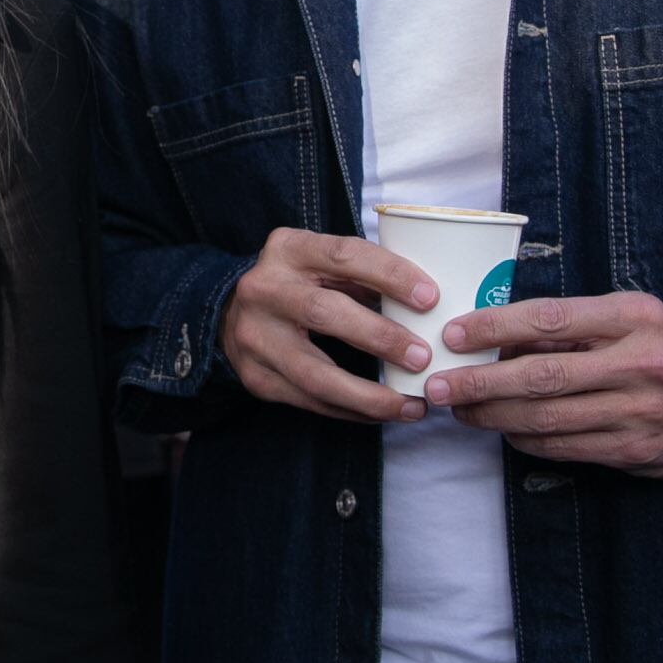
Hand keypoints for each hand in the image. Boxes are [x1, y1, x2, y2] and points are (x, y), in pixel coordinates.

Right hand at [220, 228, 435, 424]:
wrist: (231, 313)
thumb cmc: (298, 284)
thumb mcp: (322, 263)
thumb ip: (364, 277)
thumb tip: (429, 305)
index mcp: (288, 249)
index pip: (344, 255)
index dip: (390, 275)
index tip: (430, 298)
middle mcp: (264, 290)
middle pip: (324, 314)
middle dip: (381, 338)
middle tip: (423, 358)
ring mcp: (255, 337)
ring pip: (315, 374)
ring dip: (369, 395)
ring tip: (412, 406)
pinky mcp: (256, 377)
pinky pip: (311, 401)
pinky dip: (353, 411)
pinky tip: (384, 413)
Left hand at [429, 292, 662, 477]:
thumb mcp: (629, 319)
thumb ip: (571, 326)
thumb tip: (497, 335)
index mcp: (632, 318)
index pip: (549, 318)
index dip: (495, 327)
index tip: (454, 334)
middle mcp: (637, 363)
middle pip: (540, 375)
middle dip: (479, 382)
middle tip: (438, 385)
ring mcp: (636, 410)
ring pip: (545, 417)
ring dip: (492, 415)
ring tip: (459, 409)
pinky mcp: (632, 449)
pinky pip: (562, 446)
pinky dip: (523, 438)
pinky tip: (502, 430)